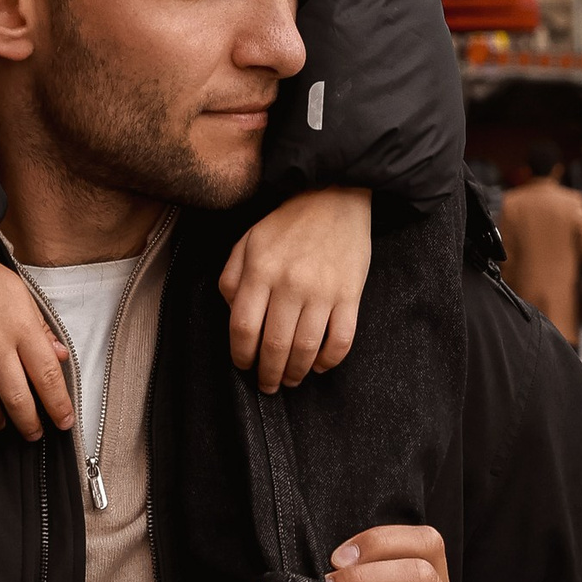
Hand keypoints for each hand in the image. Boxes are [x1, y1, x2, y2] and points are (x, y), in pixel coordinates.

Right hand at [0, 218, 74, 438]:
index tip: (64, 423)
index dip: (59, 406)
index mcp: (21, 328)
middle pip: (19, 401)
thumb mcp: (20, 293)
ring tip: (2, 423)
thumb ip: (41, 329)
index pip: (48, 378)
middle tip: (34, 433)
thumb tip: (61, 357)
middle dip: (30, 425)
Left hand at [220, 188, 370, 391]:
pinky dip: (329, 360)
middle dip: (268, 373)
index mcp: (260, 270)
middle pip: (274, 345)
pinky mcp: (350, 294)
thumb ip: (231, 277)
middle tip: (267, 385)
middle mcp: (290, 283)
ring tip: (290, 380)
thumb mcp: (247, 241)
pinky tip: (318, 365)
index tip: (243, 365)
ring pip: (306, 348)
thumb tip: (231, 313)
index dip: (241, 355)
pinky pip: (342, 339)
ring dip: (296, 372)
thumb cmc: (287, 223)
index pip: (243, 327)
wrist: (335, 196)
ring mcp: (323, 291)